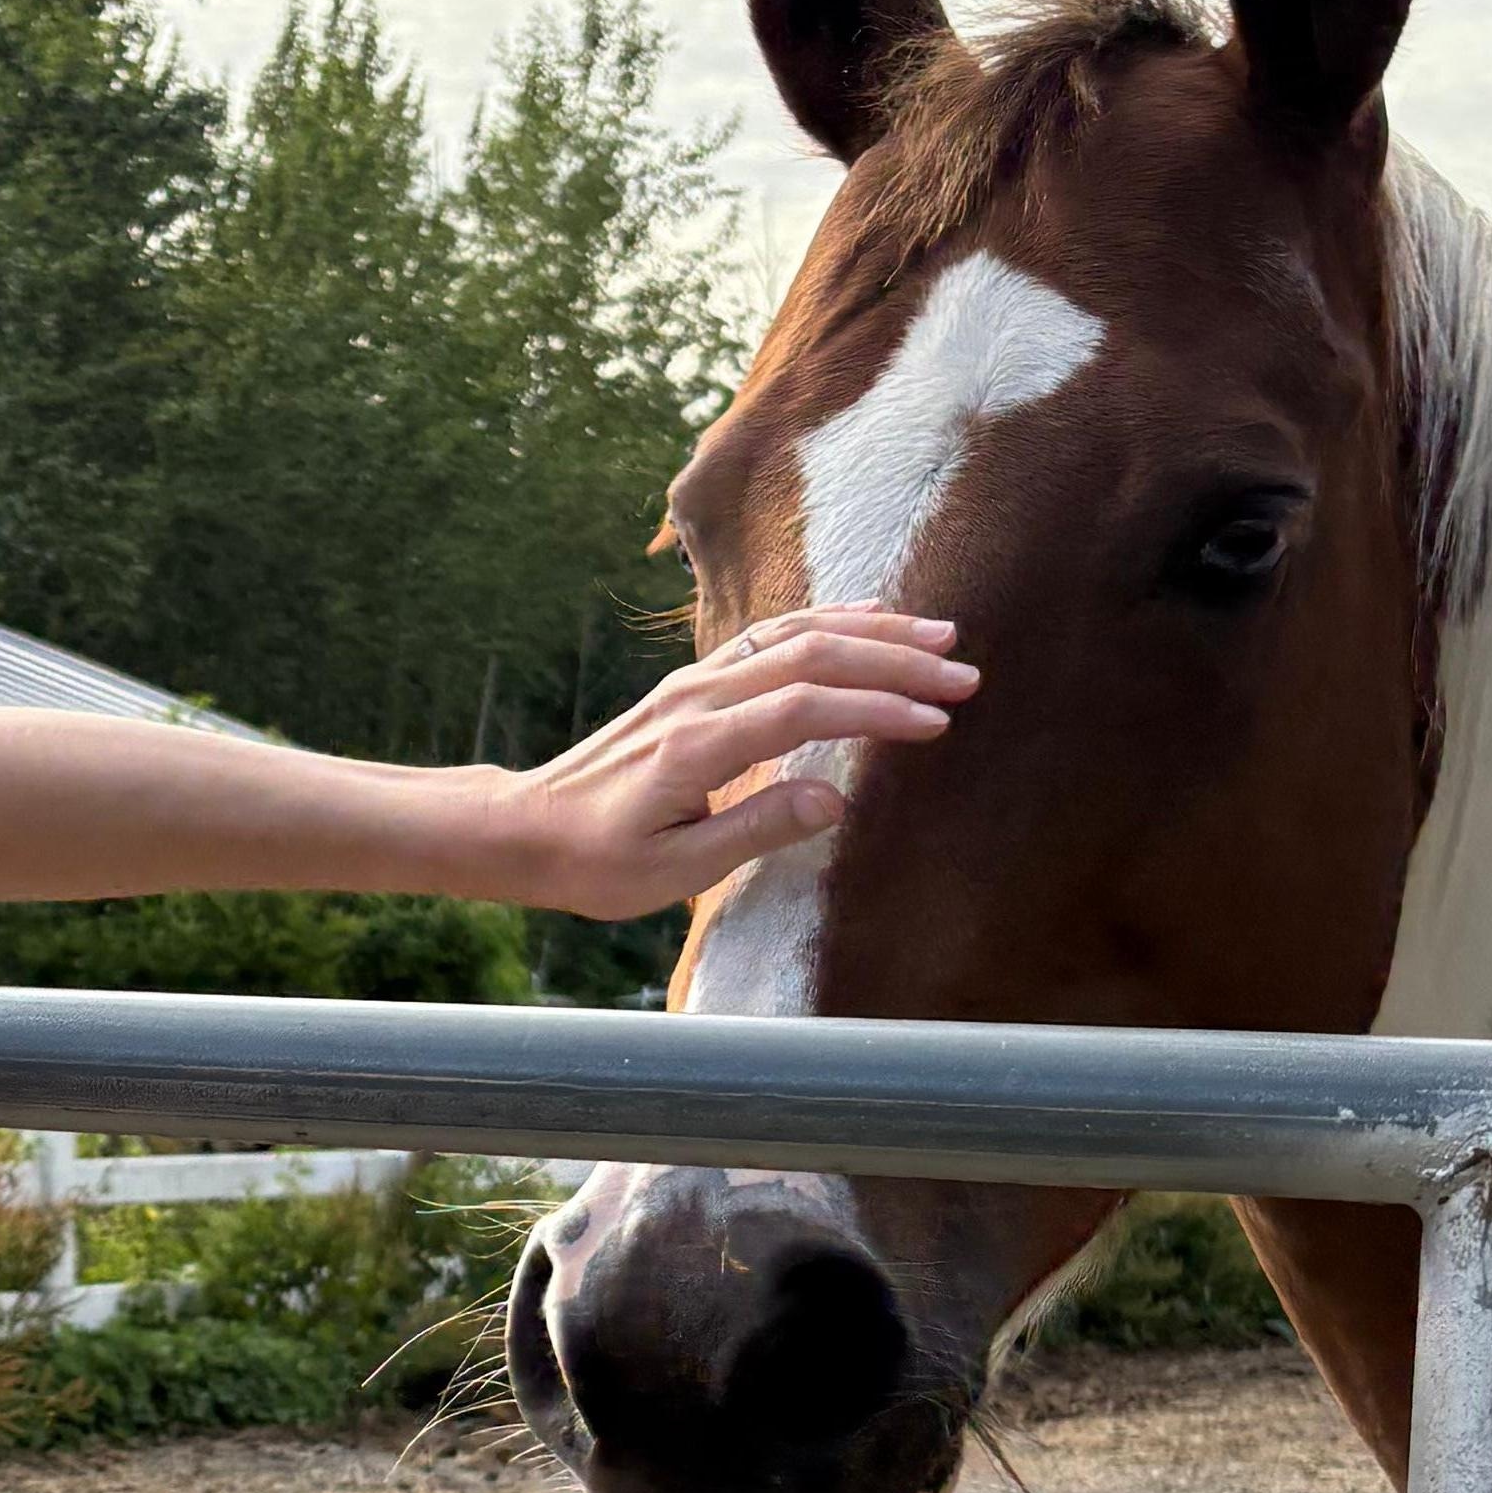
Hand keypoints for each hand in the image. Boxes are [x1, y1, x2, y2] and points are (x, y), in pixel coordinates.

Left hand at [477, 607, 974, 921]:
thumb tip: (832, 799)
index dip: (876, 711)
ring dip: (870, 633)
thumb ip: (754, 830)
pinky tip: (869, 621)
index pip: (806, 708)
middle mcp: (699, 698)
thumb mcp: (673, 871)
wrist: (527, 828)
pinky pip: (771, 637)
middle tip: (963, 675)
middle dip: (894, 663)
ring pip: (794, 635)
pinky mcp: (694, 682)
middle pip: (811, 656)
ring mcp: (695, 682)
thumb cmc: (597, 862)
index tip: (937, 721)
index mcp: (697, 746)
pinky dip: (827, 624)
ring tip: (938, 638)